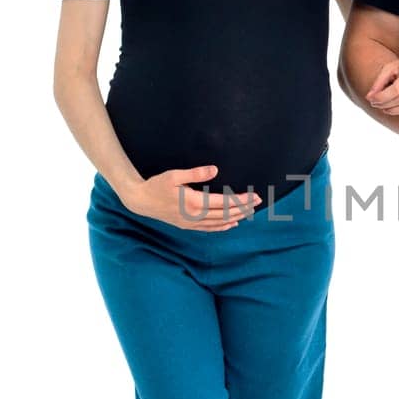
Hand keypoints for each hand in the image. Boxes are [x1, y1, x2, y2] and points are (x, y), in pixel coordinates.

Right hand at [123, 165, 262, 230]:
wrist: (140, 202)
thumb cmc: (156, 185)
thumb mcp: (174, 175)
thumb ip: (195, 173)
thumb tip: (214, 170)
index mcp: (194, 202)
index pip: (224, 203)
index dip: (241, 200)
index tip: (254, 196)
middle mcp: (195, 216)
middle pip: (226, 214)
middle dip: (244, 208)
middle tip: (259, 201)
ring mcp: (192, 223)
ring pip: (220, 223)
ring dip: (236, 217)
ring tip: (250, 211)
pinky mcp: (188, 226)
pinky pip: (210, 229)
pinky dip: (223, 226)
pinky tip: (232, 223)